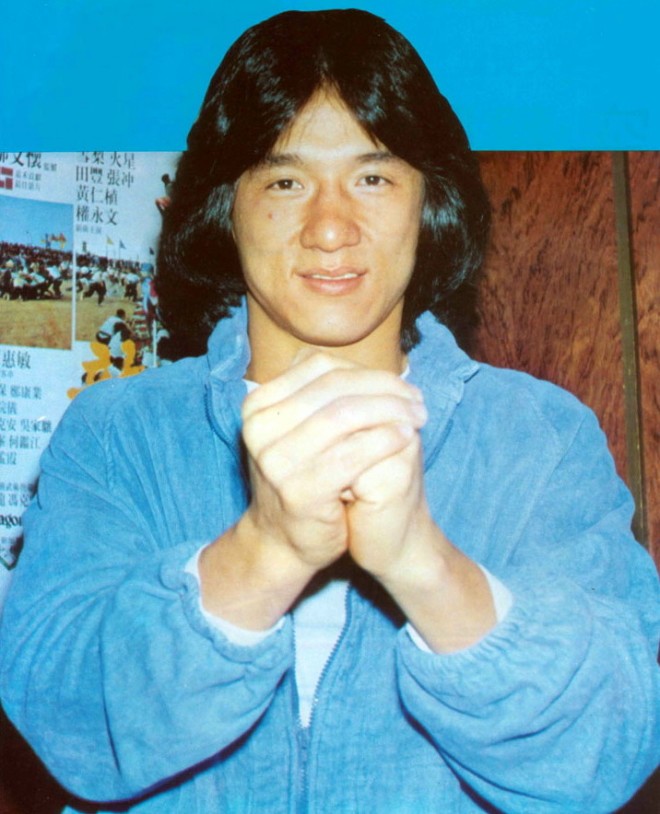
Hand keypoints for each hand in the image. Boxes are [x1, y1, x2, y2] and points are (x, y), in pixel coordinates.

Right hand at [240, 350, 427, 574]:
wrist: (282, 541)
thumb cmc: (302, 478)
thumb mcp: (300, 430)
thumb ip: (321, 395)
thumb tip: (363, 366)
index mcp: (257, 405)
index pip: (319, 367)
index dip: (367, 372)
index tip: (401, 384)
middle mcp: (259, 428)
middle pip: (335, 389)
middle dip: (384, 389)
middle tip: (417, 399)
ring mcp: (275, 460)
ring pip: (345, 416)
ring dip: (390, 411)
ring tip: (418, 416)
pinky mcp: (298, 490)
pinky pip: (352, 454)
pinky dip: (384, 440)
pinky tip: (406, 437)